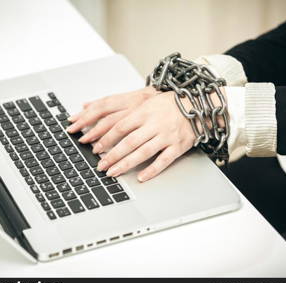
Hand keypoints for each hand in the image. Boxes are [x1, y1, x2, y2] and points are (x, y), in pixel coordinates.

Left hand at [68, 91, 195, 181]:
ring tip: (113, 173)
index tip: (96, 148)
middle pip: (129, 142)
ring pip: (143, 152)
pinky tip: (141, 177)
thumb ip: (122, 108)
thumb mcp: (145, 101)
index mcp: (144, 111)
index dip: (106, 139)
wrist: (196, 105)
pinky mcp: (178, 146)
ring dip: (126, 164)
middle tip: (100, 166)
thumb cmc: (168, 104)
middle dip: (112, 156)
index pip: (120, 126)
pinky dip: (152, 170)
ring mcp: (166, 136)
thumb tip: (89, 105)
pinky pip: (163, 160)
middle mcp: (154, 124)